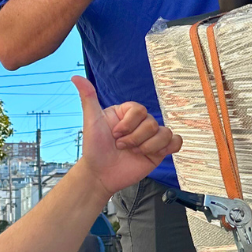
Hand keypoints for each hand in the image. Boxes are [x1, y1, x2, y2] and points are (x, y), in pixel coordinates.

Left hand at [73, 76, 181, 195]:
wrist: (100, 175)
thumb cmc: (94, 148)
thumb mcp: (91, 121)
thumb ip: (88, 98)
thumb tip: (76, 77)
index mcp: (126, 113)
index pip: (139, 110)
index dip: (128, 124)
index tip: (114, 134)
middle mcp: (140, 124)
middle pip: (151, 123)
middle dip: (134, 138)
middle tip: (120, 147)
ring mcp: (150, 138)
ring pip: (165, 133)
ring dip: (148, 146)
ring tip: (134, 153)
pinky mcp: (158, 152)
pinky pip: (175, 142)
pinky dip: (168, 147)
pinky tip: (154, 153)